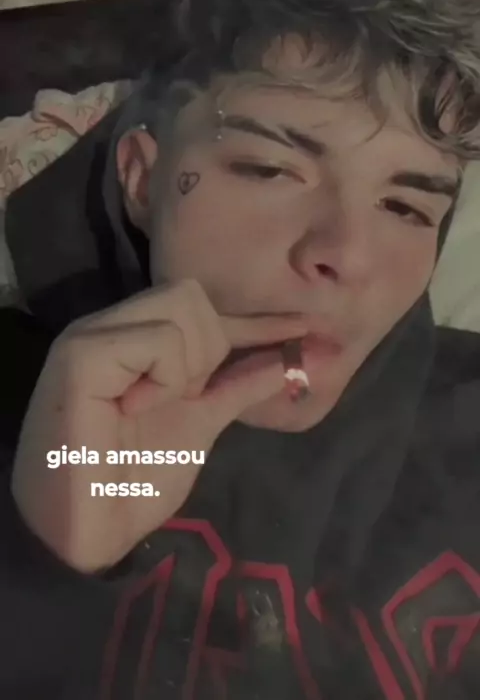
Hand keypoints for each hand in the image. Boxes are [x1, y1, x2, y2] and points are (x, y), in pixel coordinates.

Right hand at [12, 279, 304, 572]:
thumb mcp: (202, 422)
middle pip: (190, 294)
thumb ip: (242, 383)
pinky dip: (165, 375)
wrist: (86, 535)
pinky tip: (138, 406)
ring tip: (155, 403)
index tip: (306, 331)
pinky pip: (156, 339)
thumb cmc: (135, 482)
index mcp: (133, 339)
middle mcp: (110, 326)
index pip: (203, 307)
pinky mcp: (81, 356)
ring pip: (179, 305)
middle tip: (184, 396)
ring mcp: (92, 336)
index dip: (254, 322)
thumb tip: (304, 355)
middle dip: (208, 347)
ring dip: (187, 363)